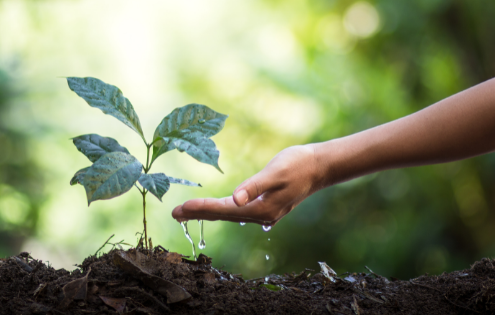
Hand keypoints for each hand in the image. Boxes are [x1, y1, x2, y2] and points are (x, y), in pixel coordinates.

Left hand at [171, 145, 321, 225]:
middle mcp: (261, 216)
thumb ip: (255, 186)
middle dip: (198, 214)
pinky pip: (237, 212)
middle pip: (223, 216)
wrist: (320, 167)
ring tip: (186, 213)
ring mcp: (264, 214)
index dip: (201, 207)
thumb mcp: (276, 172)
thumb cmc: (299, 165)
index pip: (224, 209)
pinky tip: (215, 209)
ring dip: (207, 213)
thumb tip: (235, 199)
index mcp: (261, 209)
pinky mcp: (266, 207)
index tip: (180, 207)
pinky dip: (221, 210)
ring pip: (229, 215)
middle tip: (174, 214)